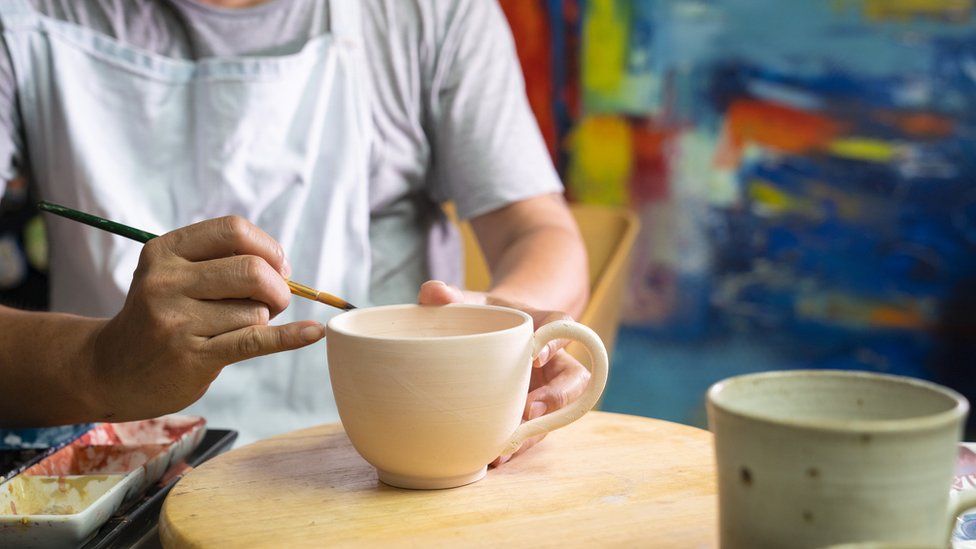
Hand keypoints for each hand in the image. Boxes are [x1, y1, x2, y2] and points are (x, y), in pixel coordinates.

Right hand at [87, 216, 324, 420]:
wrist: (111, 370)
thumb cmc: (160, 316)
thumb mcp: (173, 275)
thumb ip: (221, 262)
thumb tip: (284, 269)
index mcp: (165, 251)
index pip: (234, 230)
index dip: (268, 247)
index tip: (279, 267)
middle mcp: (166, 281)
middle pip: (252, 269)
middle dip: (277, 287)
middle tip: (273, 302)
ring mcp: (176, 320)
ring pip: (255, 311)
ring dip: (260, 321)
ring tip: (235, 328)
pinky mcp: (192, 356)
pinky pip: (255, 341)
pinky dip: (290, 337)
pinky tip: (312, 332)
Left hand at [417, 280, 591, 464]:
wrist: (491, 334)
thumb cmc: (483, 316)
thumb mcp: (466, 302)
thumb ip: (448, 296)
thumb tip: (432, 292)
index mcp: (543, 324)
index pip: (562, 326)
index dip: (557, 340)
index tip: (535, 356)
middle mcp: (554, 360)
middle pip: (575, 378)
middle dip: (557, 398)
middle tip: (530, 411)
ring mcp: (547, 389)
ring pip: (560, 412)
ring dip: (538, 431)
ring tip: (508, 447)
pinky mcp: (533, 413)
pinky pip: (536, 431)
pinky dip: (518, 444)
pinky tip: (494, 457)